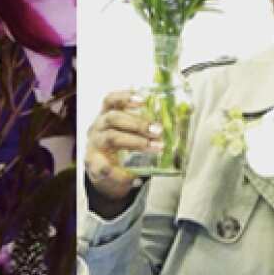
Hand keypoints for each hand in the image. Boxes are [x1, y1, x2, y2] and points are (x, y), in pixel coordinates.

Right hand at [85, 90, 159, 205]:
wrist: (103, 171)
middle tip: (157, 130)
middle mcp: (98, 127)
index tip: (143, 99)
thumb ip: (148, 124)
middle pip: (114, 118)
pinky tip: (133, 177)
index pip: (111, 100)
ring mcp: (94, 144)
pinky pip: (103, 166)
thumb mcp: (130, 131)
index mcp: (107, 115)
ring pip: (111, 137)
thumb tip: (180, 118)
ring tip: (155, 147)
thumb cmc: (122, 145)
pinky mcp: (93, 163)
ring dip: (136, 142)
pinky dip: (119, 172)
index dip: (126, 97)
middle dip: (137, 123)